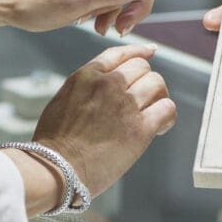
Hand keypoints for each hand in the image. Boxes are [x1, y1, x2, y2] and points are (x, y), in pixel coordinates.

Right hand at [4, 44, 176, 215]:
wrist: (56, 169)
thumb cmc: (54, 144)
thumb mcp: (62, 102)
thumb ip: (85, 90)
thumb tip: (101, 91)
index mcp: (86, 76)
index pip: (119, 54)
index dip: (138, 52)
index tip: (150, 52)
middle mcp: (108, 85)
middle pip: (142, 67)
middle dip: (144, 82)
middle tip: (142, 102)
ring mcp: (125, 104)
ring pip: (157, 84)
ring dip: (157, 98)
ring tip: (151, 115)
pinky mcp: (140, 128)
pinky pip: (167, 108)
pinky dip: (167, 117)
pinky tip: (159, 128)